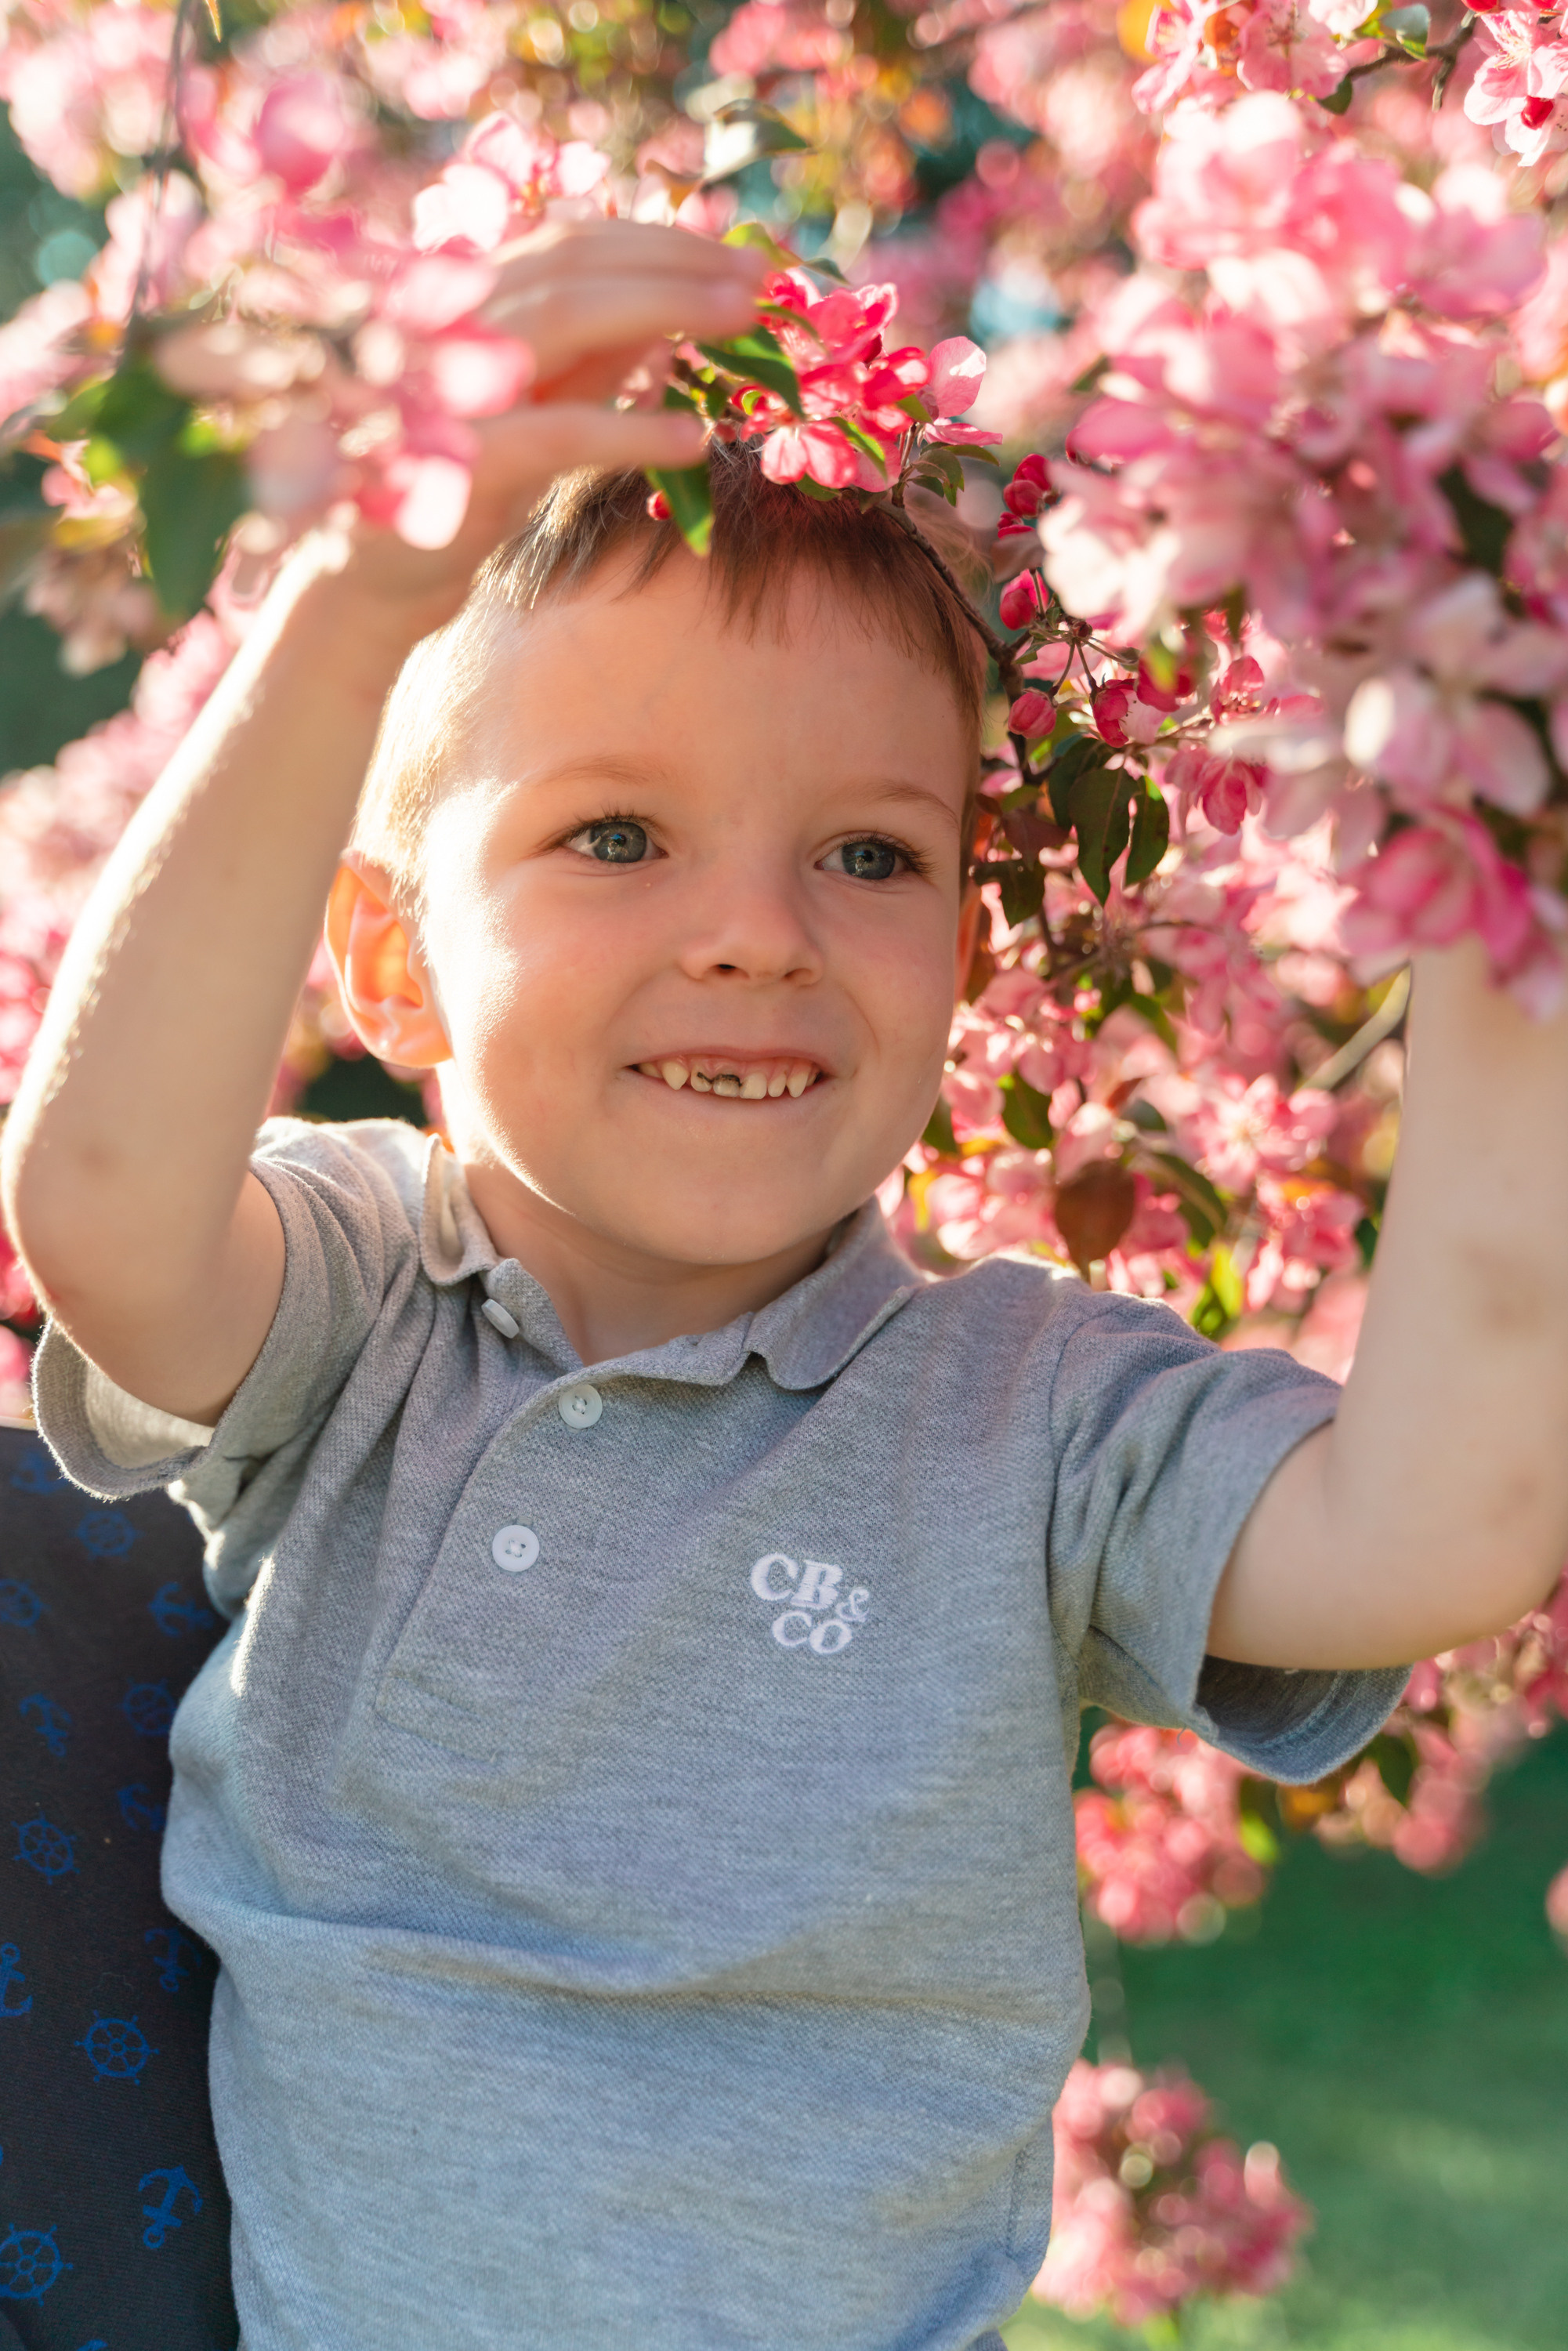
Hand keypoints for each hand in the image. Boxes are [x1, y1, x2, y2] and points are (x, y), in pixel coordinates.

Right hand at [310, 216, 765, 662]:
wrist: (365, 586)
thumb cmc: (452, 498)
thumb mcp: (532, 417)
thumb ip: (587, 366)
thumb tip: (667, 325)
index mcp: (467, 307)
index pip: (570, 242)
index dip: (658, 242)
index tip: (738, 259)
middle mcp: (451, 325)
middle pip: (574, 261)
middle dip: (677, 264)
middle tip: (763, 282)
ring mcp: (449, 385)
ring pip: (565, 316)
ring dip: (667, 310)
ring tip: (745, 325)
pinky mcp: (461, 462)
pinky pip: (560, 432)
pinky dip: (631, 430)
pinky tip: (694, 441)